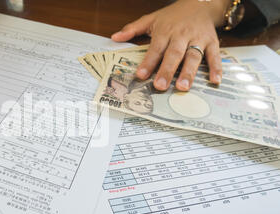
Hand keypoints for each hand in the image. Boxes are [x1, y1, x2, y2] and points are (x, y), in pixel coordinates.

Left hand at [112, 0, 231, 90]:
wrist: (201, 3)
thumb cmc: (173, 16)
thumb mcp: (151, 18)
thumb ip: (133, 29)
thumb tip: (114, 37)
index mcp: (165, 31)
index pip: (155, 48)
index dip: (148, 62)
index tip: (140, 75)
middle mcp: (181, 35)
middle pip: (174, 54)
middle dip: (167, 70)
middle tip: (160, 86)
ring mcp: (198, 39)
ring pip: (193, 56)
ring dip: (189, 72)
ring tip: (183, 87)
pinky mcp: (212, 42)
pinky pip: (215, 55)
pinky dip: (216, 68)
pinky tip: (214, 80)